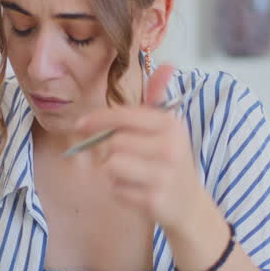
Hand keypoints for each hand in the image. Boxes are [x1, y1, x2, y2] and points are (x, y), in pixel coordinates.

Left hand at [73, 64, 209, 231]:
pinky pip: (116, 189)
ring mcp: (163, 175)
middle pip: (113, 142)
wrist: (189, 206)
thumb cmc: (171, 162)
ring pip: (112, 165)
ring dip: (114, 172)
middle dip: (111, 151)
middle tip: (129, 159)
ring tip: (133, 175)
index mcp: (171, 125)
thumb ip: (159, 98)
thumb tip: (167, 64)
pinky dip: (120, 191)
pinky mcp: (154, 199)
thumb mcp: (168, 129)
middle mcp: (170, 147)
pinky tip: (137, 191)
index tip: (80, 125)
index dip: (98, 119)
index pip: (124, 116)